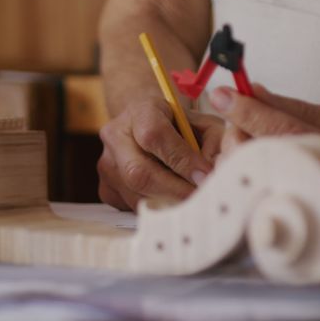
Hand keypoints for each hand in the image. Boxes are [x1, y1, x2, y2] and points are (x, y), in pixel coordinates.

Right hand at [98, 97, 223, 210]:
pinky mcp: (106, 188)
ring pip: (135, 194)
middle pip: (138, 171)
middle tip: (201, 198)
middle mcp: (115, 136)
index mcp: (139, 111)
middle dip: (175, 190)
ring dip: (168, 203)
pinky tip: (173, 204)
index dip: (182, 159)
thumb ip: (213, 142)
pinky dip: (156, 209)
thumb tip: (212, 175)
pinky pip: (131, 207)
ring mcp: (106, 164)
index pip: (154, 136)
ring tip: (192, 203)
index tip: (205, 175)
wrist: (145, 125)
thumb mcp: (201, 122)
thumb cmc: (179, 125)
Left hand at [208, 85, 319, 226]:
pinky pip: (245, 196)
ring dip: (236, 152)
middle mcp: (314, 185)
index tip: (223, 93)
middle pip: (254, 155)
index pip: (279, 131)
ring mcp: (299, 207)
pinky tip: (250, 161)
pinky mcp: (285, 220)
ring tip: (253, 139)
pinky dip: (238, 173)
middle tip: (243, 115)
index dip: (247, 110)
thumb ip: (293, 108)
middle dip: (237, 130)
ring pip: (244, 177)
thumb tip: (253, 92)